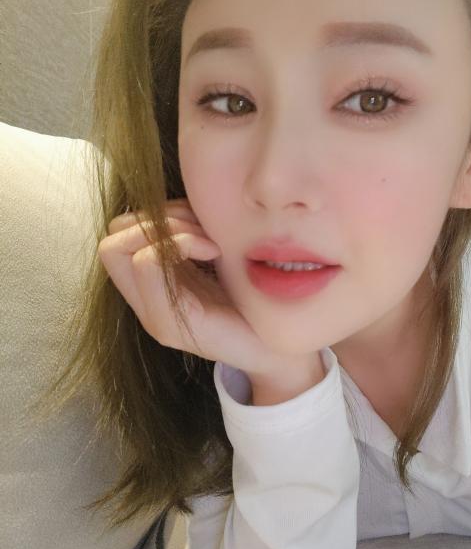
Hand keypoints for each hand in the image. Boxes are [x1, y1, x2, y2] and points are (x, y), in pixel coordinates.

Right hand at [98, 197, 294, 378]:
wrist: (281, 350)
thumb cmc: (256, 300)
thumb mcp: (220, 257)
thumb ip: (194, 233)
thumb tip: (185, 197)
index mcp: (156, 285)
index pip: (118, 233)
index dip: (155, 215)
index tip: (199, 222)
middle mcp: (146, 302)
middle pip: (111, 238)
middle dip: (157, 220)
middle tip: (203, 231)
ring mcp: (154, 316)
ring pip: (120, 247)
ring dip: (170, 228)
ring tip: (213, 241)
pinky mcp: (171, 324)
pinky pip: (148, 263)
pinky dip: (180, 242)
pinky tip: (215, 251)